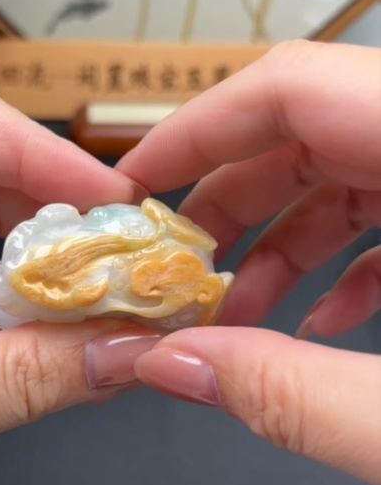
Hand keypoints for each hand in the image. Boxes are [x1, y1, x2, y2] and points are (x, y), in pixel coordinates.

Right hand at [117, 41, 380, 481]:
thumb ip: (297, 395)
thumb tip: (172, 368)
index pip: (297, 88)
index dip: (200, 130)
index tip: (132, 187)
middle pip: (313, 130)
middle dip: (229, 203)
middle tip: (171, 270)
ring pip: (353, 172)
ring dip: (283, 241)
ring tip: (235, 313)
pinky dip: (349, 262)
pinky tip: (322, 323)